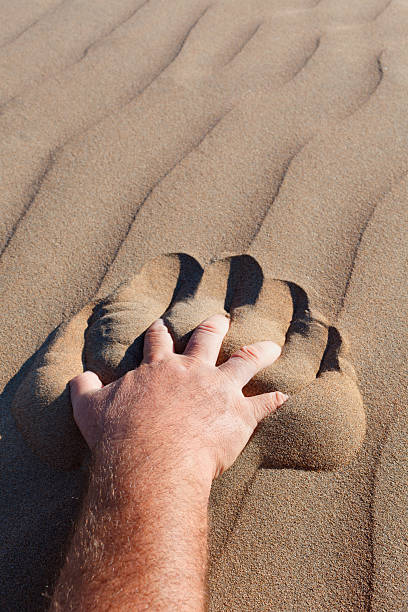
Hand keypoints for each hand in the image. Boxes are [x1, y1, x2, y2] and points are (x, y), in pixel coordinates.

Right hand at [69, 314, 287, 482]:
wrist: (151, 458)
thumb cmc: (119, 435)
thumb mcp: (90, 408)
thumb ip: (84, 388)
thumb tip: (79, 377)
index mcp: (158, 368)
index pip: (158, 342)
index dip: (160, 332)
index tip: (162, 323)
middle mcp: (192, 371)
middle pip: (206, 340)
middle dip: (213, 327)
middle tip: (221, 317)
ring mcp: (219, 390)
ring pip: (244, 363)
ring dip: (260, 354)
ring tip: (272, 345)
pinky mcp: (239, 415)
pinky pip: (263, 405)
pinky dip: (275, 400)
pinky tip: (286, 395)